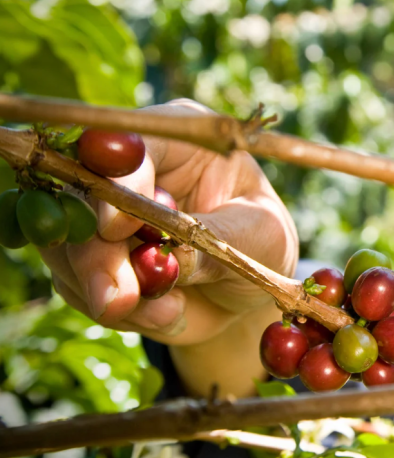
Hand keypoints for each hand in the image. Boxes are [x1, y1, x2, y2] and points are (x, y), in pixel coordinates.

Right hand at [41, 99, 298, 347]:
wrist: (247, 291)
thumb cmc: (262, 243)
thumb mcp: (259, 235)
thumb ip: (216, 240)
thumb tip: (170, 255)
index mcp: (177, 142)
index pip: (130, 145)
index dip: (116, 181)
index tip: (117, 227)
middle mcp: (129, 170)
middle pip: (81, 196)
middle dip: (96, 253)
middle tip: (121, 298)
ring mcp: (101, 214)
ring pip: (67, 244)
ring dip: (104, 289)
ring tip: (167, 312)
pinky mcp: (88, 257)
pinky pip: (74, 284)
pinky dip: (114, 311)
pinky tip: (165, 315)